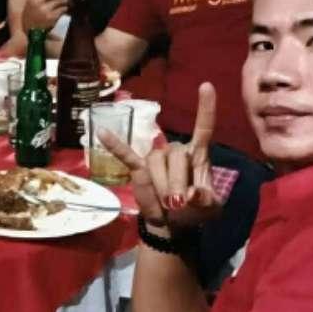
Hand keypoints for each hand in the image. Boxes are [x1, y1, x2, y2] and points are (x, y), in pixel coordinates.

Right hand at [101, 82, 222, 230]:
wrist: (172, 225)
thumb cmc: (194, 212)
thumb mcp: (210, 210)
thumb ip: (206, 200)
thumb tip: (192, 194)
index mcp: (198, 156)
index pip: (203, 128)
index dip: (205, 109)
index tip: (206, 86)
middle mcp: (176, 151)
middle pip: (176, 154)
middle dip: (176, 182)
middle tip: (178, 206)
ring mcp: (156, 158)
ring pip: (156, 162)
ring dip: (161, 186)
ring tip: (165, 205)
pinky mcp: (139, 168)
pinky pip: (126, 153)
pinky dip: (115, 144)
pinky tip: (102, 132)